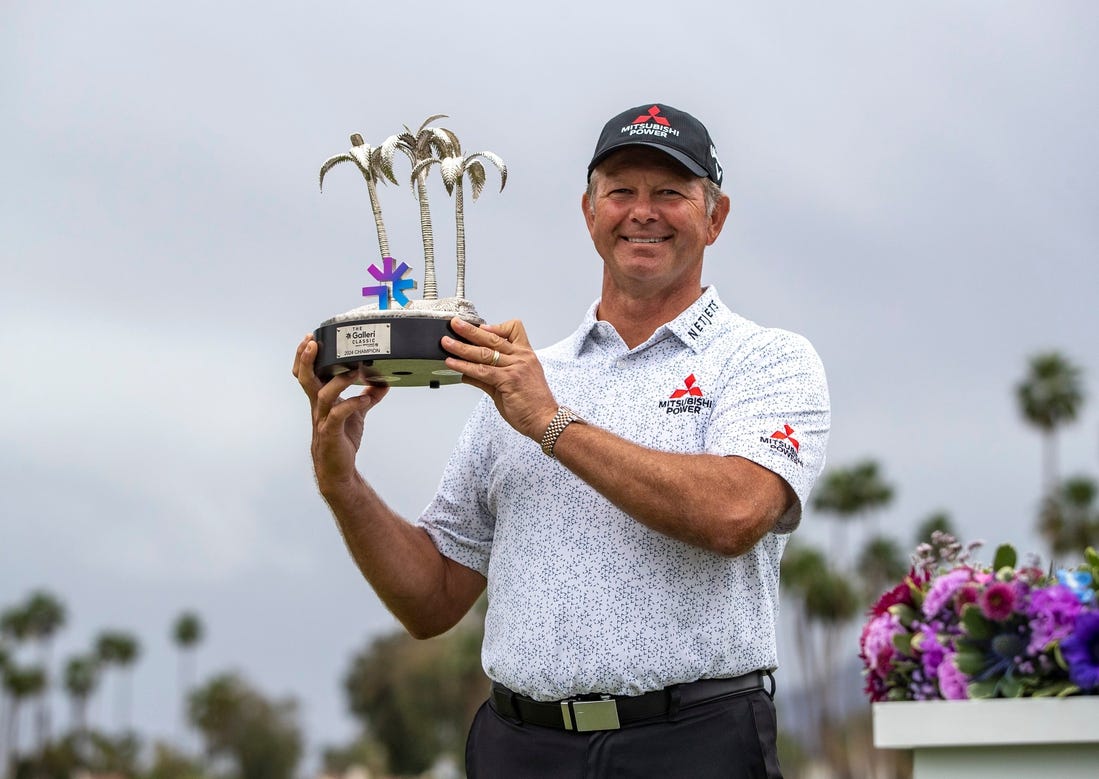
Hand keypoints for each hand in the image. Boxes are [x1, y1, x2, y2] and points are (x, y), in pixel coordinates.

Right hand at [292, 335, 388, 487]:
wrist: (337, 469)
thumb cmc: (341, 439)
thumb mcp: (356, 414)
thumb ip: (367, 396)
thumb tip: (383, 383)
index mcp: (320, 399)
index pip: (306, 374)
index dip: (305, 357)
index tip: (311, 339)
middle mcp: (318, 407)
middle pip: (305, 379)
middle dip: (307, 360)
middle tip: (314, 343)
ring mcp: (323, 419)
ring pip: (322, 395)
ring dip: (338, 381)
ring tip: (355, 371)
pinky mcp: (332, 433)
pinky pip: (339, 415)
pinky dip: (352, 404)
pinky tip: (365, 399)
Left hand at [442, 318, 557, 441]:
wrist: (545, 420)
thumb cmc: (534, 404)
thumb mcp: (512, 384)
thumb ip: (490, 377)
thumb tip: (468, 373)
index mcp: (526, 355)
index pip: (513, 329)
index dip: (495, 326)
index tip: (481, 327)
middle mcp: (522, 357)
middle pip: (492, 338)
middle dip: (471, 330)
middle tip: (455, 324)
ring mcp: (515, 368)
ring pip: (484, 353)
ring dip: (461, 347)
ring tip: (447, 343)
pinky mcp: (508, 380)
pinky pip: (481, 371)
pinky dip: (464, 366)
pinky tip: (453, 364)